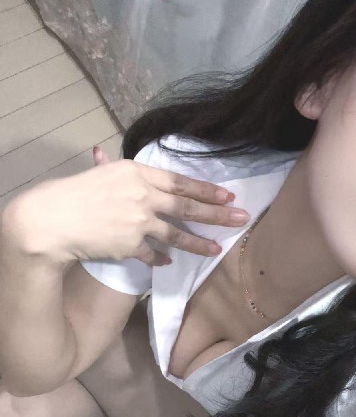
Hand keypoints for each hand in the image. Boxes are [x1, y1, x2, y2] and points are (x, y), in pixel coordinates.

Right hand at [3, 145, 249, 265]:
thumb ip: (110, 168)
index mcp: (136, 172)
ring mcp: (139, 221)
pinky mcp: (131, 245)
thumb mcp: (97, 174)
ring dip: (199, 243)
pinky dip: (160, 258)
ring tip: (217, 249)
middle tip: (241, 217)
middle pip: (187, 205)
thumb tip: (103, 154)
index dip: (205, 188)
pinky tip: (169, 262)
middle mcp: (143, 195)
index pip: (180, 180)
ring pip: (176, 233)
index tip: (227, 194)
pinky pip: (152, 253)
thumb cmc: (72, 194)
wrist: (52, 220)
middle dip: (217, 213)